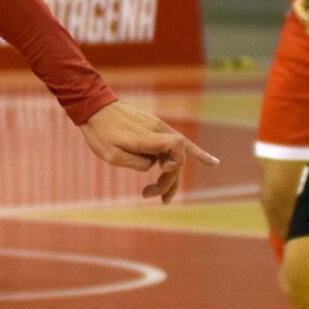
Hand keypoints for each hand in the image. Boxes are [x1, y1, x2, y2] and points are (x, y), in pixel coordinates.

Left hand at [78, 100, 219, 203]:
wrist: (94, 109)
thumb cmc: (100, 134)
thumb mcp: (112, 155)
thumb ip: (137, 163)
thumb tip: (155, 165)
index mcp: (147, 137)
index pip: (176, 146)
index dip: (176, 161)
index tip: (162, 170)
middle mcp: (158, 131)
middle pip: (176, 158)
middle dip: (167, 181)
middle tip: (147, 195)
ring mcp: (159, 129)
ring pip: (176, 155)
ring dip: (172, 177)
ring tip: (165, 200)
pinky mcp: (156, 129)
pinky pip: (178, 144)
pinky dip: (196, 154)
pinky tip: (214, 163)